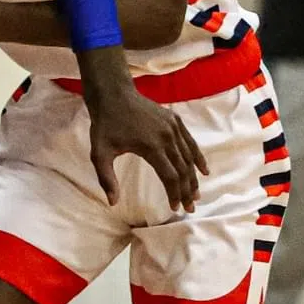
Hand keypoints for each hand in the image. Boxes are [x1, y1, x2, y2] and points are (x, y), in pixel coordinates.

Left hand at [85, 82, 207, 210]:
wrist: (113, 95)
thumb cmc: (105, 125)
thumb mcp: (100, 154)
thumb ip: (106, 179)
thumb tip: (112, 203)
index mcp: (151, 146)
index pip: (170, 176)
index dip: (174, 194)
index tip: (175, 208)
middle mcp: (166, 137)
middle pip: (183, 169)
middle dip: (187, 191)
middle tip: (190, 208)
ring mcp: (173, 127)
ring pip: (189, 157)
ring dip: (194, 178)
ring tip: (196, 195)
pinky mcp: (174, 120)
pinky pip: (190, 142)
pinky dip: (198, 157)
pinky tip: (204, 170)